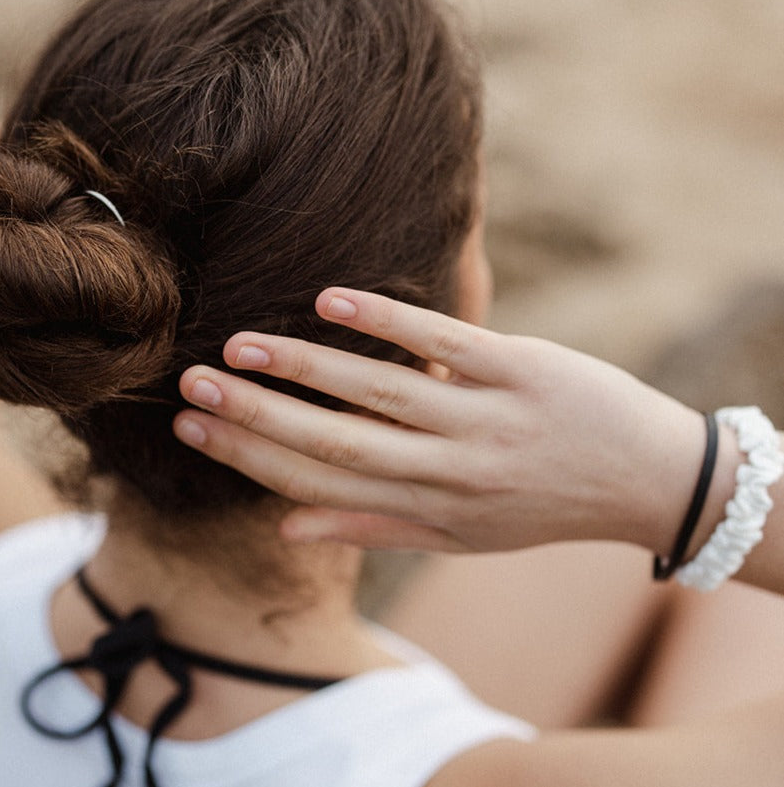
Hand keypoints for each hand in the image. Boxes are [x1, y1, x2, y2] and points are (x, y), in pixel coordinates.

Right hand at [175, 288, 704, 554]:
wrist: (648, 480)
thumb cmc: (540, 506)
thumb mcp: (460, 536)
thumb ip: (374, 525)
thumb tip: (285, 524)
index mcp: (426, 509)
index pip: (318, 484)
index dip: (249, 457)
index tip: (191, 426)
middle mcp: (447, 471)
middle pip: (333, 442)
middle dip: (255, 414)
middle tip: (188, 383)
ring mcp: (484, 418)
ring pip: (377, 390)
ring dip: (303, 366)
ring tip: (239, 344)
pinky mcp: (518, 368)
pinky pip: (443, 341)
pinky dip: (386, 322)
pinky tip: (331, 300)